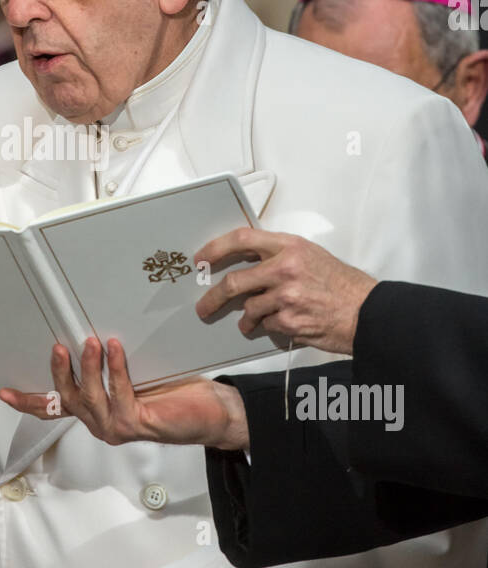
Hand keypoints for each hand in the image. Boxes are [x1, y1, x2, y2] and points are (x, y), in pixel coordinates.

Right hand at [0, 337, 248, 447]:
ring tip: (90, 341)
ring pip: (90, 399)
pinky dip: (116, 370)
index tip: (4, 392)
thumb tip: (91, 327)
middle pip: (67, 399)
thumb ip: (110, 362)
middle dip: (60, 372)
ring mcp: (117, 427)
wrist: (212, 410)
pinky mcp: (137, 424)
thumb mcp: (134, 371)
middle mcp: (101, 423)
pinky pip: (120, 395)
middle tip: (59, 345)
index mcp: (95, 411)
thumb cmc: (175, 389)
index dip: (28, 402)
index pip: (54, 408)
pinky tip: (116, 349)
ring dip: (88, 369)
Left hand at [196, 228, 376, 354]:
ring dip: (246, 319)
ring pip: (249, 309)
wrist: (366, 311)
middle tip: (204, 306)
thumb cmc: (341, 283)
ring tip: (251, 322)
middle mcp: (285, 268)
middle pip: (234, 282)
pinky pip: (265, 326)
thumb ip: (278, 255)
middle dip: (213, 298)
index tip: (201, 258)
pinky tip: (282, 325)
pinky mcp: (289, 321)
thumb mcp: (310, 255)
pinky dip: (268, 328)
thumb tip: (246, 263)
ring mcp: (286, 296)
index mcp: (289, 246)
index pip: (242, 239)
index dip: (215, 248)